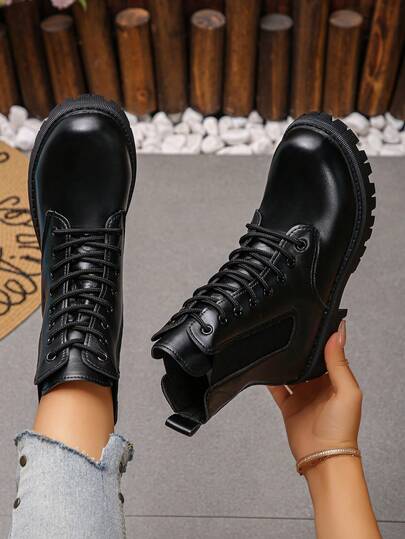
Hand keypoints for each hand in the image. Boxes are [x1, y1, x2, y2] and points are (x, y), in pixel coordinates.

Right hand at [268, 321, 361, 461]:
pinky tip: (265, 370)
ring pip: (290, 373)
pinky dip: (270, 380)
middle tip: (290, 335)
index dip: (320, 342)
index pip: (328, 354)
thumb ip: (339, 363)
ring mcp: (303, 396)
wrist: (323, 457)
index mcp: (337, 380)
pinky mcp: (289, 406)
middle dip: (299, 352)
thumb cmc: (341, 429)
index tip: (311, 326)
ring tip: (276, 350)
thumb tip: (338, 335)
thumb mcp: (347, 391)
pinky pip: (277, 389)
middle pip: (306, 363)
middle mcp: (319, 386)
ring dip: (284, 364)